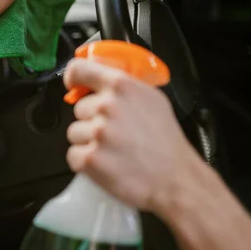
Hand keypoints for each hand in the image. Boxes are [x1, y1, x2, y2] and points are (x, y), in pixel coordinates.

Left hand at [64, 58, 203, 212]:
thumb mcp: (152, 99)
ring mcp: (98, 133)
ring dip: (88, 142)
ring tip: (113, 150)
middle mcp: (107, 107)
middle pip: (79, 109)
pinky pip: (73, 155)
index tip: (73, 85)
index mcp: (121, 86)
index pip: (79, 70)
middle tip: (115, 133)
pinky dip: (85, 162)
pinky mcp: (90, 159)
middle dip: (91, 120)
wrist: (177, 179)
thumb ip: (123, 88)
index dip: (74, 78)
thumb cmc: (166, 142)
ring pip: (74, 133)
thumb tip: (98, 80)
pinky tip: (106, 164)